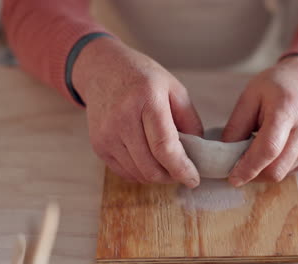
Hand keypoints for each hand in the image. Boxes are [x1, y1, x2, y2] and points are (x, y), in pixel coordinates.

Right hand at [72, 37, 202, 187]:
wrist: (101, 70)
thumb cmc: (142, 78)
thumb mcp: (174, 89)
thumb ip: (190, 120)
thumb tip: (198, 153)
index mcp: (146, 100)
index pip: (164, 146)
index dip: (181, 168)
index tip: (194, 179)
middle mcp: (122, 118)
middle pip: (150, 166)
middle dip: (171, 176)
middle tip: (182, 172)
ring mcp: (107, 134)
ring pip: (138, 173)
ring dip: (157, 176)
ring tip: (166, 164)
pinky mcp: (98, 145)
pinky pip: (124, 172)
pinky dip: (141, 173)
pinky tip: (149, 160)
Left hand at [222, 56, 297, 185]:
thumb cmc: (272, 88)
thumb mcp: (247, 98)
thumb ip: (236, 127)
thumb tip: (225, 158)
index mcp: (287, 110)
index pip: (268, 149)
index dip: (249, 167)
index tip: (233, 179)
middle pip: (276, 169)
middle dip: (253, 174)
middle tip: (237, 166)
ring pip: (282, 174)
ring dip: (263, 171)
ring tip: (255, 150)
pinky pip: (289, 172)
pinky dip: (275, 167)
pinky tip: (272, 150)